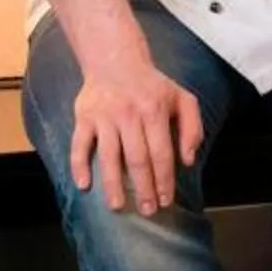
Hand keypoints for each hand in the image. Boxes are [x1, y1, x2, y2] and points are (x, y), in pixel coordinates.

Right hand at [71, 53, 204, 214]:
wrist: (115, 60)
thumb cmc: (152, 86)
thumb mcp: (182, 98)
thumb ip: (192, 128)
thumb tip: (188, 160)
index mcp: (154, 110)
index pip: (161, 153)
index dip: (164, 180)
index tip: (166, 200)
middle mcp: (128, 114)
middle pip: (136, 159)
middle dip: (143, 188)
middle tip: (147, 210)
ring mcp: (104, 116)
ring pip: (108, 155)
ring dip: (112, 184)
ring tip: (117, 206)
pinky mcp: (84, 117)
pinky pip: (79, 144)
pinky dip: (79, 165)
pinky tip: (83, 185)